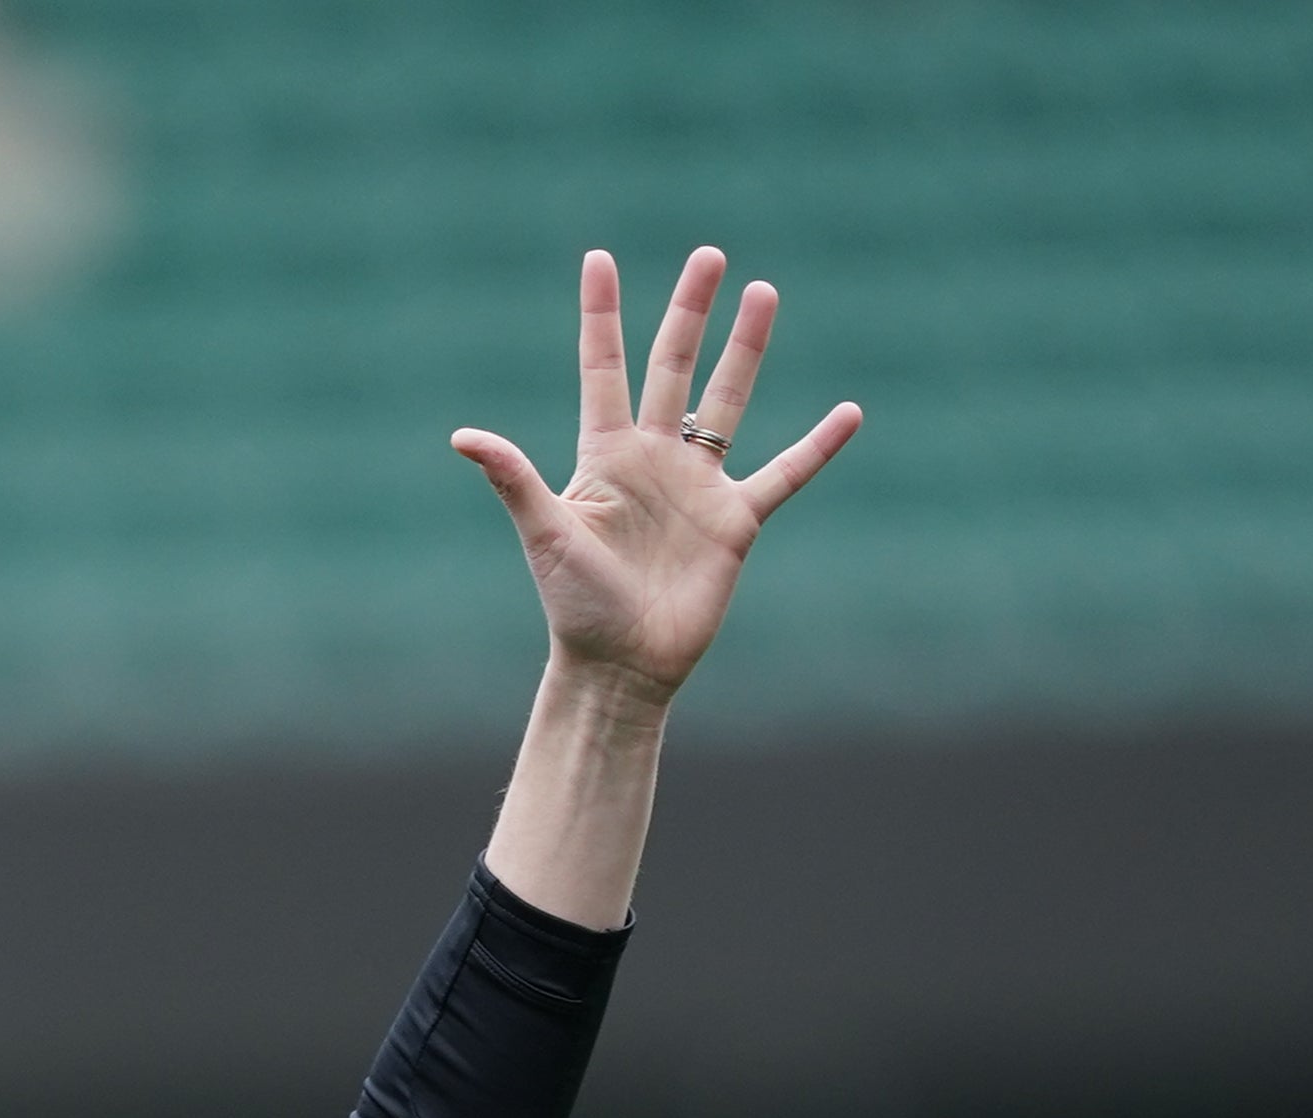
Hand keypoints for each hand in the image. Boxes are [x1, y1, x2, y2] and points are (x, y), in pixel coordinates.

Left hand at [453, 246, 859, 709]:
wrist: (621, 667)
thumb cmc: (575, 606)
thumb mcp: (544, 535)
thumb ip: (513, 478)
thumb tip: (462, 436)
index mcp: (605, 456)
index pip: (603, 369)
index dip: (602, 316)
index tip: (598, 257)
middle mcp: (654, 460)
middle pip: (674, 367)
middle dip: (690, 312)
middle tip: (709, 256)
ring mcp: (697, 487)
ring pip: (727, 402)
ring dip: (746, 350)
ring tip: (763, 292)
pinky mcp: (735, 522)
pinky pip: (785, 475)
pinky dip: (817, 448)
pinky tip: (850, 413)